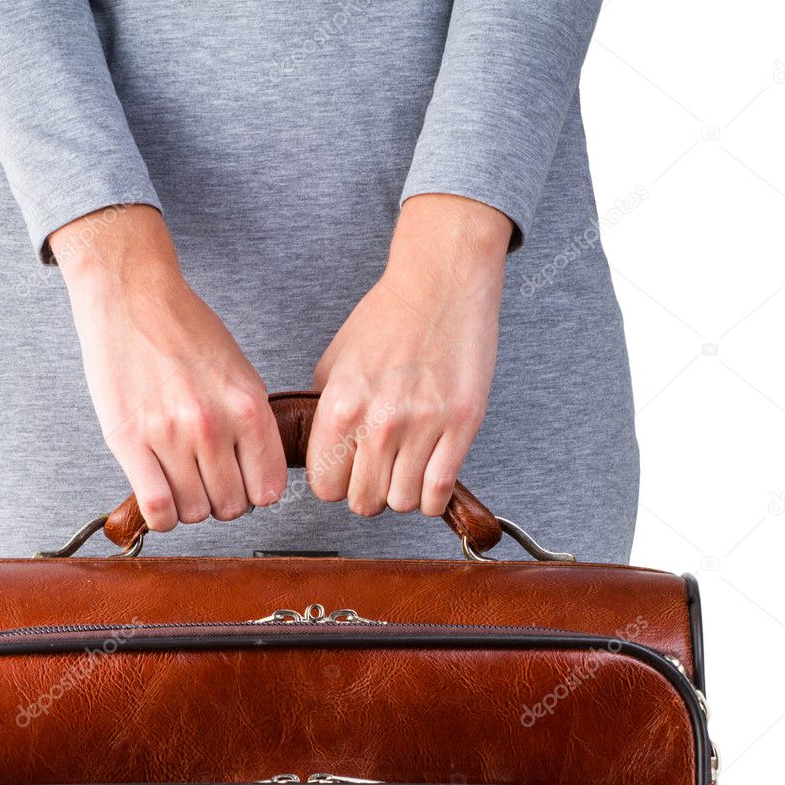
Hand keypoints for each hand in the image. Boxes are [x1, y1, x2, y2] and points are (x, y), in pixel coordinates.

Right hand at [50, 205, 285, 531]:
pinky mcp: (128, 439)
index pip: (268, 490)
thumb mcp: (240, 372)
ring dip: (189, 507)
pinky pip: (157, 506)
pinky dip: (162, 516)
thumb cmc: (185, 329)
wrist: (131, 295)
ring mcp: (169, 434)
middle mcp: (212, 424)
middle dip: (220, 500)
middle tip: (206, 482)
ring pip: (194, 511)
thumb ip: (252, 424)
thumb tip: (257, 475)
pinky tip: (161, 500)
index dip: (254, 494)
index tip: (242, 484)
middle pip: (230, 506)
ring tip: (181, 482)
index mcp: (248, 406)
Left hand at [308, 194, 511, 517]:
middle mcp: (378, 421)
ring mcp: (422, 425)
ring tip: (405, 469)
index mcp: (340, 406)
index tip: (347, 473)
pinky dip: (433, 497)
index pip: (325, 487)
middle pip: (364, 502)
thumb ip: (325, 413)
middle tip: (378, 472)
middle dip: (369, 492)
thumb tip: (322, 454)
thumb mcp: (334, 363)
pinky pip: (440, 490)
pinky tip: (429, 477)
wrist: (439, 282)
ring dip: (402, 493)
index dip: (336, 484)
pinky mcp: (461, 424)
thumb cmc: (387, 318)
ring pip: (402, 502)